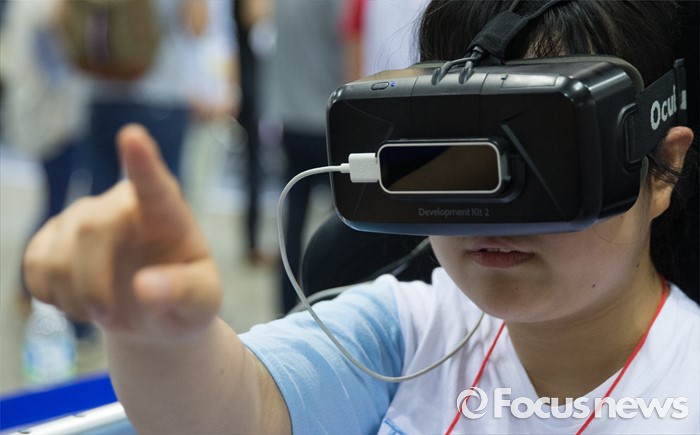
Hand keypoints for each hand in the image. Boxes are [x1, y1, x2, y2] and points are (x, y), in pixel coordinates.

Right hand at [23, 124, 221, 343]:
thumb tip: (146, 287)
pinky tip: (76, 302)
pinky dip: (49, 295)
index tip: (132, 134)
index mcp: (168, 213)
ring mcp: (85, 216)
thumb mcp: (200, 304)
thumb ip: (184, 293)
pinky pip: (34, 264)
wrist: (154, 314)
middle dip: (92, 283)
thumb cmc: (185, 301)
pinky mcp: (55, 235)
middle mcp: (123, 204)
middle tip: (106, 317)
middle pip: (90, 229)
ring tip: (100, 312)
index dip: (142, 161)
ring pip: (55, 252)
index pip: (155, 184)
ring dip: (71, 297)